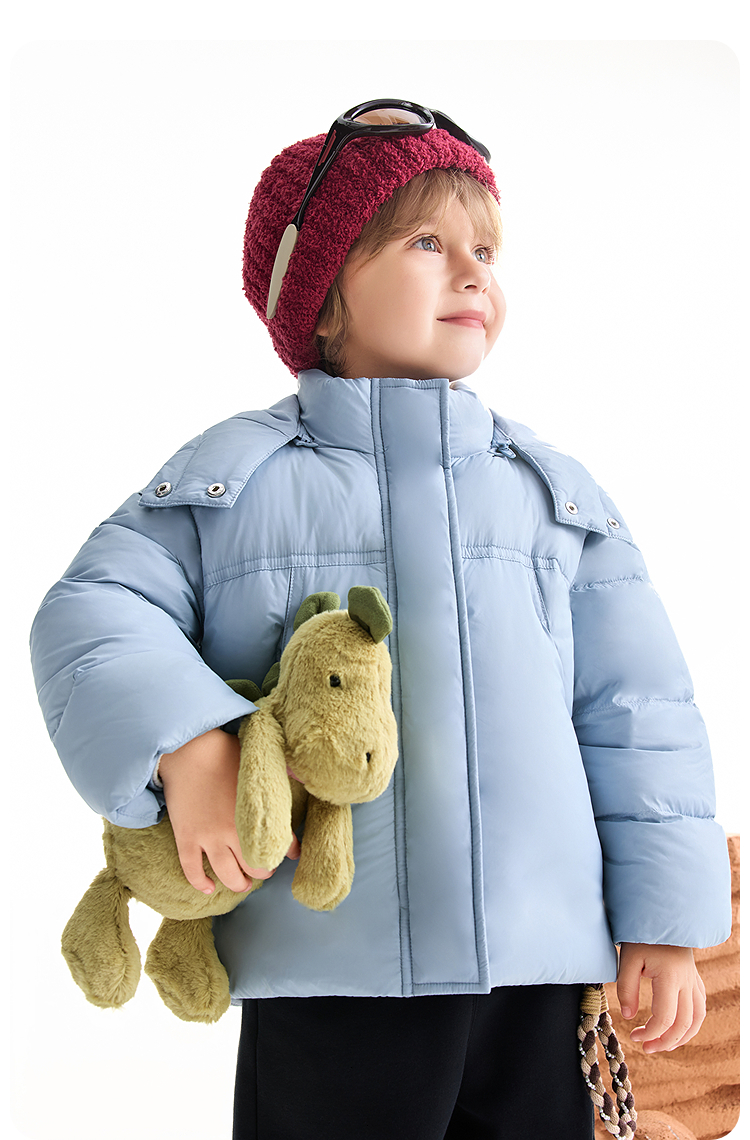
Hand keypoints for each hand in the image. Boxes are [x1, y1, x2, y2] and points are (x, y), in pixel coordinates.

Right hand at [159, 728, 300, 894]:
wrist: (187, 749)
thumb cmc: (225, 751)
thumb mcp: (260, 764)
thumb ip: (282, 775)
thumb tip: (303, 775)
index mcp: (256, 814)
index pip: (281, 843)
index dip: (288, 852)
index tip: (290, 854)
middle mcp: (233, 831)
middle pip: (255, 866)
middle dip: (263, 871)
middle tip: (265, 869)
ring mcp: (207, 837)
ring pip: (227, 874)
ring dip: (238, 884)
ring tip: (243, 884)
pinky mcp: (186, 837)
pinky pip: (192, 869)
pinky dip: (200, 882)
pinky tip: (208, 887)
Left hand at [616, 942, 706, 1052]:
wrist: (660, 915)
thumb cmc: (640, 935)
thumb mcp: (627, 959)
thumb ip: (626, 988)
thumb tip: (629, 1017)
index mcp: (670, 977)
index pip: (666, 1018)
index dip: (651, 1033)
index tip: (634, 1036)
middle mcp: (686, 981)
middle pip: (684, 1024)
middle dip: (665, 1041)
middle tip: (646, 1047)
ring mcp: (693, 979)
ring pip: (697, 1018)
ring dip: (682, 1036)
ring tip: (663, 1044)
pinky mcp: (693, 977)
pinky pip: (700, 1006)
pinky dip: (691, 1022)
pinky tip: (677, 1027)